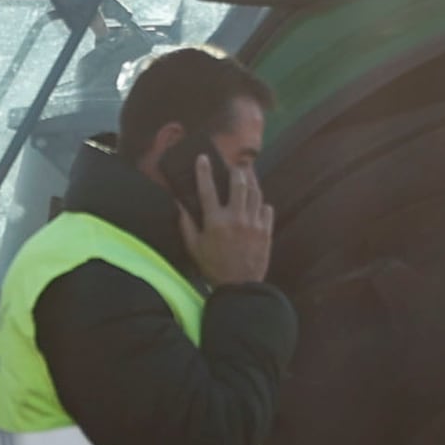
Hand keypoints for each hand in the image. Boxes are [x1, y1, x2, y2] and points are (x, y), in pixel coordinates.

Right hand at [175, 142, 272, 287]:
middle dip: (237, 170)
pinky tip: (258, 203)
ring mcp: (254, 223)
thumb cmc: (213, 267)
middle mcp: (236, 217)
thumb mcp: (194, 248)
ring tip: (248, 175)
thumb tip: (177, 205)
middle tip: (235, 165)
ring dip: (252, 181)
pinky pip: (267, 209)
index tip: (203, 157)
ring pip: (256, 193)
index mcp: (215, 221)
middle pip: (239, 184)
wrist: (240, 286)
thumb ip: (186, 225)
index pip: (208, 189)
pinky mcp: (266, 231)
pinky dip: (262, 203)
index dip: (204, 171)